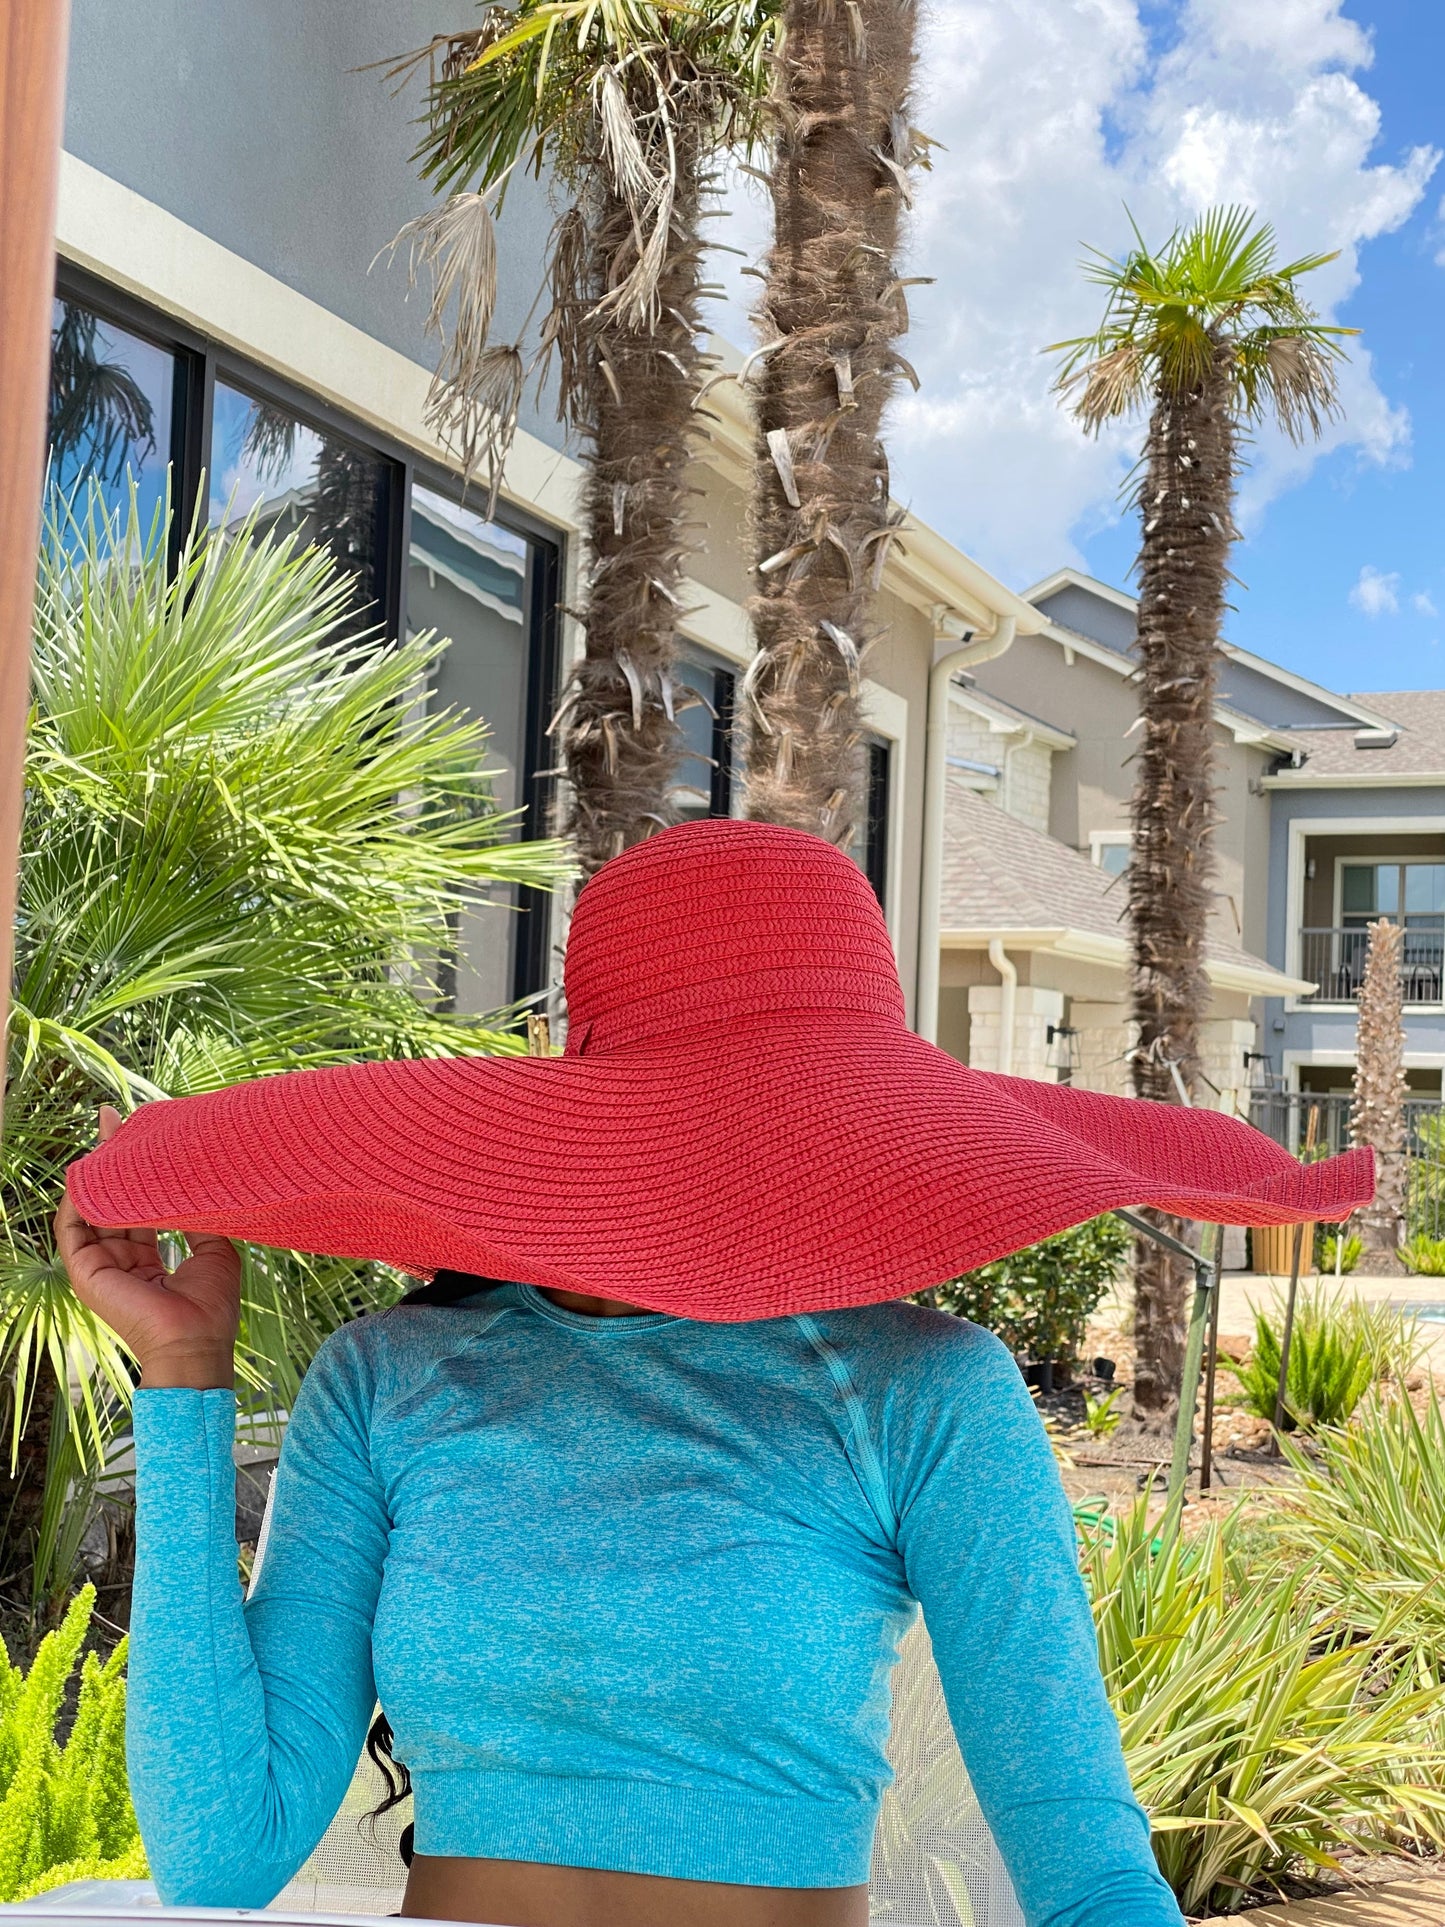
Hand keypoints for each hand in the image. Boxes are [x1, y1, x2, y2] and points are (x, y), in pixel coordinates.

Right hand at [56, 1106, 239, 1388]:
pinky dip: (78, 1199)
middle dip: (112, 1160)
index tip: (138, 1135)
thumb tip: (204, 1182)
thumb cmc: (210, 1306)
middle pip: (112, 1202)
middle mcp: (120, 1260)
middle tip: (115, 1119)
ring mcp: (100, 1267)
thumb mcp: (214, 1249)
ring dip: (96, 1172)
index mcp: (146, 1260)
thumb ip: (201, 1217)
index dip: (137, 1173)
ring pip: (90, 1209)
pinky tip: (91, 1172)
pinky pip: (72, 1228)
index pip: (136, 1207)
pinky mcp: (85, 1272)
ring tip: (106, 1135)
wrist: (196, 1342)